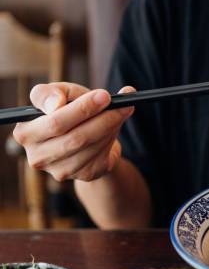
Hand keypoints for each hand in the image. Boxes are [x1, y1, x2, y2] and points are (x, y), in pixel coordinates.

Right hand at [13, 82, 134, 181]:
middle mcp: (38, 156)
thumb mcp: (60, 95)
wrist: (85, 137)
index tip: (105, 96)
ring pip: (92, 147)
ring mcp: (60, 170)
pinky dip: (112, 138)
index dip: (82, 109)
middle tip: (122, 104)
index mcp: (26, 133)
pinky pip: (102, 156)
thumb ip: (52, 93)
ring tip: (122, 111)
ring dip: (111, 127)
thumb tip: (56, 104)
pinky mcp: (82, 175)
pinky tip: (115, 128)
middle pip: (76, 138)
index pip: (55, 122)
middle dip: (103, 118)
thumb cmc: (68, 110)